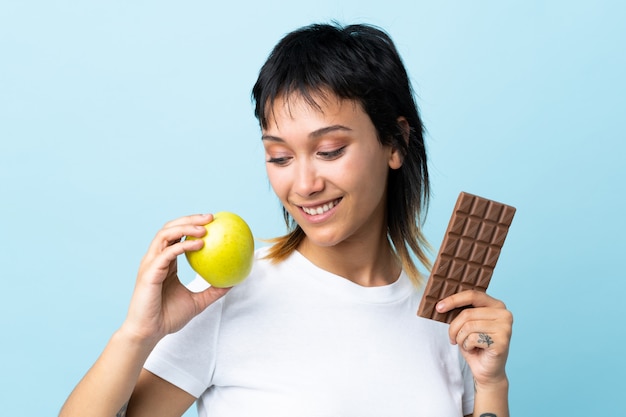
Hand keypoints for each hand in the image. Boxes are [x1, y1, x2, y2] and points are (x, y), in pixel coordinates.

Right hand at [121, 213, 230, 344]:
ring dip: (185, 227)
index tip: (212, 222)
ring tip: (205, 227)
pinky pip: (167, 253)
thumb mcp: (198, 301)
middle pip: (170, 228)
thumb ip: (213, 290)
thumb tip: (233, 282)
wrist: (149, 333)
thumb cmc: (168, 317)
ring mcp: (150, 264)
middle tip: (211, 217)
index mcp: (165, 263)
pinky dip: (182, 245)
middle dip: (190, 219)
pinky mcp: (149, 272)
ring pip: (165, 234)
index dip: (191, 225)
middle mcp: (156, 259)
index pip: (176, 235)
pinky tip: (199, 244)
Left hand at [436, 291, 512, 387]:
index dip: (454, 300)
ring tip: (467, 344)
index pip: (473, 295)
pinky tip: (475, 350)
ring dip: (461, 338)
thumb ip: (462, 311)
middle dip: (454, 328)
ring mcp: (505, 328)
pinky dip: (467, 346)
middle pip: (467, 314)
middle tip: (453, 338)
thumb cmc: (476, 346)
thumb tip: (441, 302)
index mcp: (496, 305)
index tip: (438, 307)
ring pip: (468, 326)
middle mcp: (504, 314)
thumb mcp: (466, 324)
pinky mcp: (502, 342)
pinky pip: (473, 338)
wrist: (487, 371)